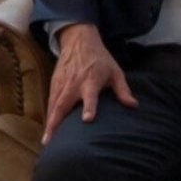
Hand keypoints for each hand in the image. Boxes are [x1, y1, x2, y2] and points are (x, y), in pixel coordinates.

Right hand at [42, 23, 136, 144]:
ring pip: (53, 105)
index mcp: (91, 80)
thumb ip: (123, 90)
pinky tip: (48, 129)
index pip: (90, 95)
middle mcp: (74, 83)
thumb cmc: (100, 58)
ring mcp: (62, 83)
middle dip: (57, 122)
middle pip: (63, 104)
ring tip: (47, 141)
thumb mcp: (115, 71)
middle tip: (52, 140)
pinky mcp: (54, 83)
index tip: (87, 120)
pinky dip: (48, 115)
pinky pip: (50, 101)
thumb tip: (134, 106)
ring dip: (50, 122)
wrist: (79, 40)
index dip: (89, 107)